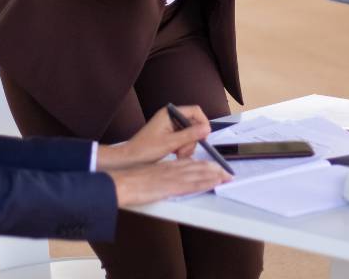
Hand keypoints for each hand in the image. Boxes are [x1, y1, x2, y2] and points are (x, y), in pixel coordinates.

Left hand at [96, 105, 210, 169]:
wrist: (129, 159)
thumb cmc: (146, 150)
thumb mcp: (170, 143)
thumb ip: (190, 135)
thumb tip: (207, 128)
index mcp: (170, 113)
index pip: (195, 111)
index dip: (202, 122)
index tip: (204, 137)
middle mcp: (171, 117)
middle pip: (193, 124)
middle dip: (192, 139)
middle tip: (183, 151)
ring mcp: (170, 126)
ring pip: (190, 134)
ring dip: (187, 146)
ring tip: (178, 155)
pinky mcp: (169, 135)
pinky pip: (183, 139)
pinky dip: (183, 148)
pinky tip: (176, 155)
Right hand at [109, 159, 230, 206]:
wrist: (121, 182)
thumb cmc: (130, 180)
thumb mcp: (148, 174)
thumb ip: (159, 176)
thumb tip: (163, 180)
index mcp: (167, 166)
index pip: (190, 163)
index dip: (203, 165)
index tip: (213, 166)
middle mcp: (172, 169)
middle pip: (198, 166)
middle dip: (214, 169)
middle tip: (227, 171)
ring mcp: (173, 177)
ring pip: (199, 173)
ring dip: (215, 175)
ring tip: (227, 176)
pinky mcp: (172, 186)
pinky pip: (193, 183)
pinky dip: (206, 182)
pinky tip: (215, 182)